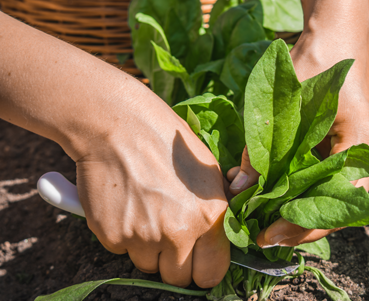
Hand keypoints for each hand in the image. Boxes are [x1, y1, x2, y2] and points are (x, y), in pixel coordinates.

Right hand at [76, 92, 229, 287]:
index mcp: (209, 217)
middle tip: (169, 234)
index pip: (213, 272)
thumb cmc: (167, 142)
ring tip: (146, 209)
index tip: (198, 260)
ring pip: (148, 265)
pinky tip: (126, 204)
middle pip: (178, 278)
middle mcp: (178, 232)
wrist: (118, 125)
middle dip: (175, 262)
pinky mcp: (112, 236)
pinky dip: (124, 234)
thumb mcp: (209, 172)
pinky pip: (122, 250)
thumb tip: (222, 234)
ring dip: (148, 248)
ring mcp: (143, 238)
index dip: (204, 268)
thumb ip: (216, 209)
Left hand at [227, 26, 368, 247]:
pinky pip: (330, 177)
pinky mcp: (353, 145)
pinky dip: (304, 188)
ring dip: (301, 208)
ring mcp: (365, 150)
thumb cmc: (316, 57)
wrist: (338, 31)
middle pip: (339, 206)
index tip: (267, 234)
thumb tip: (238, 188)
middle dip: (300, 224)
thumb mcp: (284, 100)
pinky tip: (276, 193)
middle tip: (263, 234)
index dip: (302, 225)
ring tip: (265, 219)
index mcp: (363, 141)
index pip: (336, 202)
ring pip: (334, 194)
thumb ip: (262, 145)